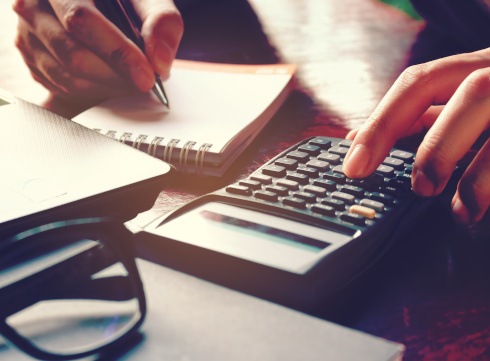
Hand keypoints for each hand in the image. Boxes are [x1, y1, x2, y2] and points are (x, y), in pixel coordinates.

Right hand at [13, 0, 182, 101]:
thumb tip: (160, 62)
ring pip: (67, 76)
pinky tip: (114, 81)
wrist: (98, 2)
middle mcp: (32, 4)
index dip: (118, 53)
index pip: (82, 20)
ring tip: (133, 81)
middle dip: (116, 77)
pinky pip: (62, 86)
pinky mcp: (30, 56)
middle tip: (145, 83)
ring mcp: (27, 32)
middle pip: (73, 55)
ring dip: (108, 87)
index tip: (147, 76)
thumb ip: (162, 21)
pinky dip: (94, 91)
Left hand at [343, 48, 489, 224]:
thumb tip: (357, 140)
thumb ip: (416, 117)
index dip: (382, 124)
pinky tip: (484, 208)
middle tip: (421, 187)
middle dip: (439, 145)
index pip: (418, 83)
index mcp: (473, 66)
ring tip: (462, 211)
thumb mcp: (459, 101)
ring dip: (479, 177)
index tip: (354, 166)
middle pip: (472, 94)